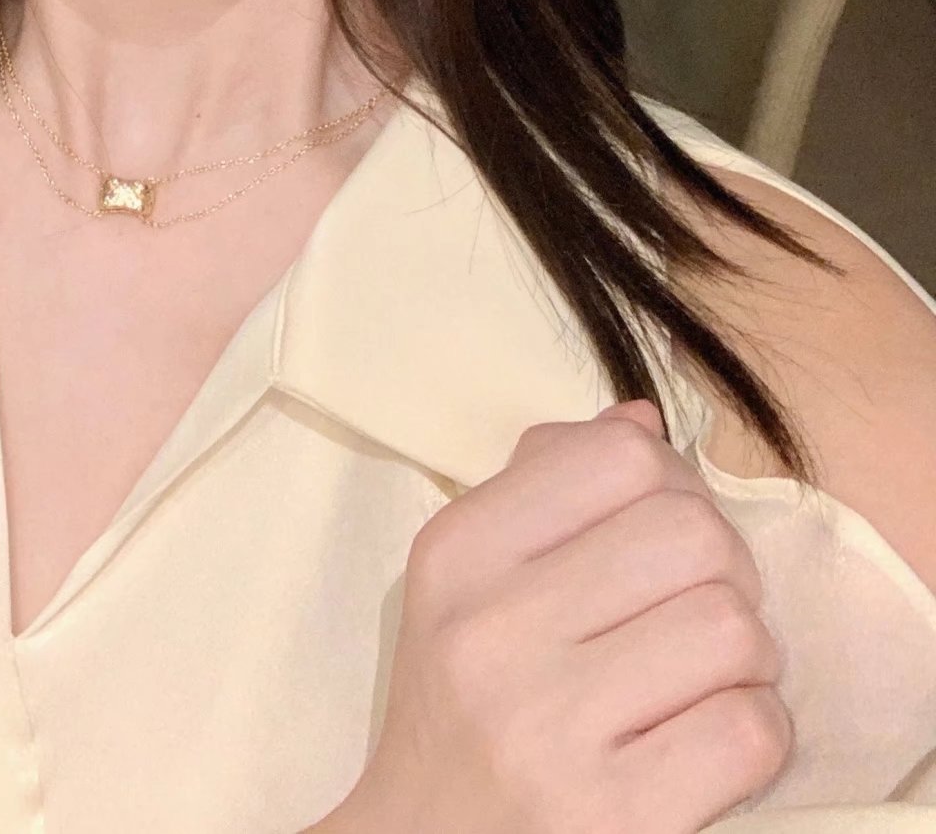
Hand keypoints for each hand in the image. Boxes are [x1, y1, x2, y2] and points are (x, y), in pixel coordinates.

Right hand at [332, 399, 791, 833]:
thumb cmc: (462, 705)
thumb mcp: (466, 581)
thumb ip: (547, 487)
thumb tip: (644, 421)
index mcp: (459, 555)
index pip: (620, 456)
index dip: (671, 486)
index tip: (660, 536)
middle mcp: (493, 633)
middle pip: (693, 534)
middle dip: (723, 572)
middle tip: (697, 612)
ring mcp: (551, 730)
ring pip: (733, 628)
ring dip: (747, 657)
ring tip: (705, 679)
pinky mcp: (616, 819)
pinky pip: (750, 731)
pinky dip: (756, 732)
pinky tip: (711, 739)